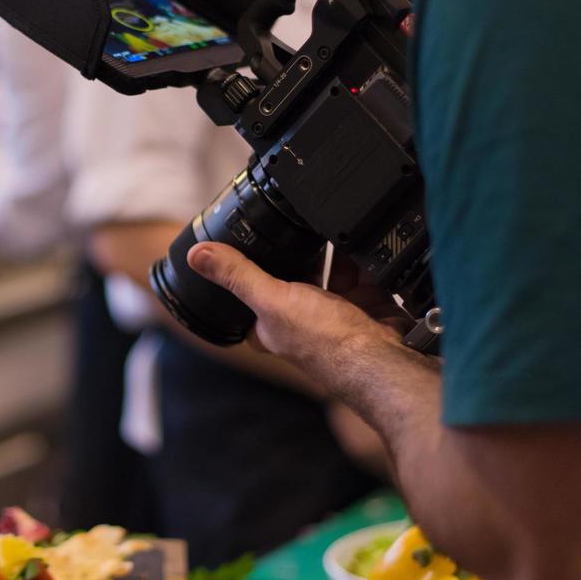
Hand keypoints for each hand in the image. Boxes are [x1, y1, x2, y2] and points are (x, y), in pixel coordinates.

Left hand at [187, 242, 399, 379]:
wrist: (383, 359)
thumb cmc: (325, 344)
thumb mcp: (272, 301)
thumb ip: (238, 276)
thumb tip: (196, 255)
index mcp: (270, 323)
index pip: (251, 287)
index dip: (252, 263)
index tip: (252, 234)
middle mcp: (301, 318)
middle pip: (295, 273)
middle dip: (300, 250)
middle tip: (297, 220)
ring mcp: (336, 310)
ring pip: (331, 269)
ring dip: (333, 249)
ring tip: (331, 222)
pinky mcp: (365, 303)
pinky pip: (361, 270)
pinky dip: (362, 255)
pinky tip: (359, 237)